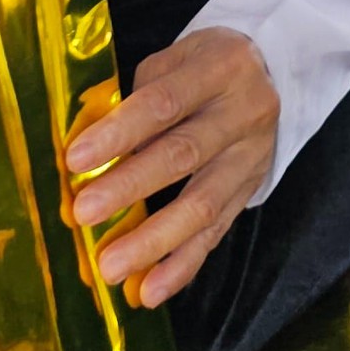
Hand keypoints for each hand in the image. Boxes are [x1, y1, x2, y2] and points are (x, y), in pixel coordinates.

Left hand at [64, 27, 279, 306]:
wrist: (273, 71)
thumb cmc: (204, 65)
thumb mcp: (174, 59)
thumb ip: (135, 98)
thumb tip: (87, 153)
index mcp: (220, 69)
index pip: (165, 103)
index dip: (120, 132)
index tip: (76, 159)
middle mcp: (242, 113)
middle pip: (183, 155)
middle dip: (129, 187)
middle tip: (84, 213)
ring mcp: (250, 157)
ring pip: (203, 204)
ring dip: (153, 240)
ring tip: (111, 268)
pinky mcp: (249, 191)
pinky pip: (216, 233)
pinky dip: (182, 265)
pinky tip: (150, 290)